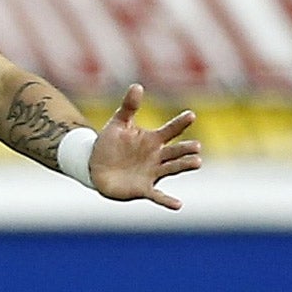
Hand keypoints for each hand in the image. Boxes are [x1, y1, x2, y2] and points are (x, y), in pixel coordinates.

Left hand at [90, 84, 201, 210]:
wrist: (94, 166)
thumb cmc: (109, 144)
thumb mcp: (117, 124)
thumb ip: (128, 107)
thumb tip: (136, 85)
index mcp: (153, 140)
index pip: (170, 130)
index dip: (180, 123)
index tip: (190, 115)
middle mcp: (157, 156)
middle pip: (176, 151)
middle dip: (186, 148)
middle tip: (196, 146)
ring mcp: (152, 173)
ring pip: (172, 169)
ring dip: (184, 166)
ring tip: (197, 162)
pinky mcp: (143, 189)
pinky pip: (157, 196)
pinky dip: (167, 201)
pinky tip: (178, 205)